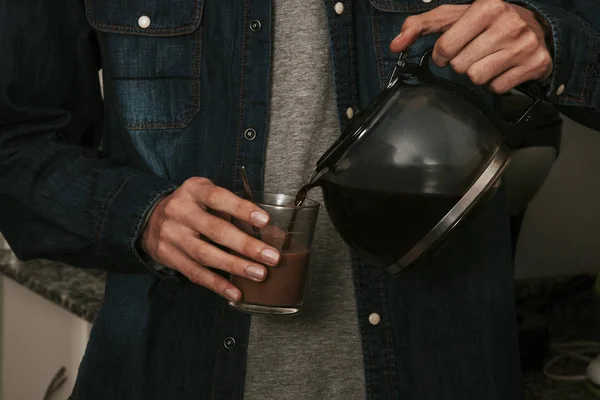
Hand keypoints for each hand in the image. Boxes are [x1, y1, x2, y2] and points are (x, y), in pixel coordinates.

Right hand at [141, 177, 279, 301]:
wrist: (149, 218)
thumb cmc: (191, 205)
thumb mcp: (206, 195)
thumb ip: (231, 208)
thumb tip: (270, 231)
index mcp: (193, 190)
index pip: (218, 198)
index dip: (242, 209)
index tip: (265, 220)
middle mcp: (180, 212)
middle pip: (215, 231)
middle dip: (246, 245)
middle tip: (271, 257)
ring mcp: (172, 236)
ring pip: (206, 255)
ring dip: (235, 266)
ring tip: (259, 274)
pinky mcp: (169, 257)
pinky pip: (195, 273)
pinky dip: (217, 284)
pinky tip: (235, 292)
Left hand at [390, 0, 552, 93]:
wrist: (535, 26)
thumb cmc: (486, 23)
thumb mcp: (453, 17)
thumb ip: (420, 26)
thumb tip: (395, 44)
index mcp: (486, 7)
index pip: (445, 48)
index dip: (442, 54)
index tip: (451, 50)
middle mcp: (508, 23)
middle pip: (460, 66)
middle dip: (461, 63)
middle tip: (474, 52)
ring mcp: (524, 44)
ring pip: (477, 78)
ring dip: (477, 74)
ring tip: (487, 59)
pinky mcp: (535, 64)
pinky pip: (497, 88)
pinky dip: (496, 82)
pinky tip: (502, 67)